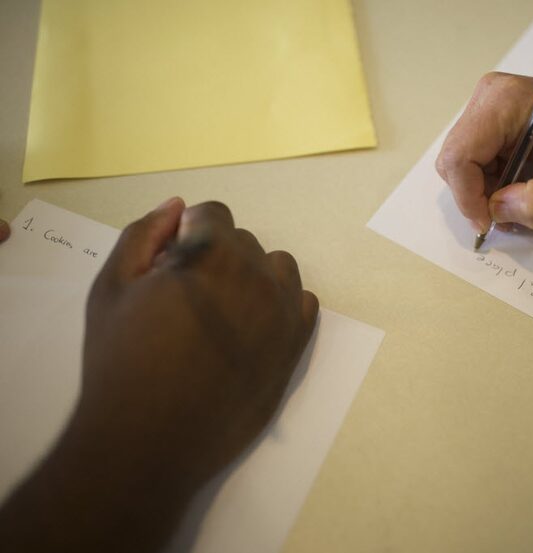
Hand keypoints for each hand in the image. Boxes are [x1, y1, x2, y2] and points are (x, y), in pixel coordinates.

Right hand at [0, 198, 317, 552]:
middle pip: (244, 242)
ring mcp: (283, 312)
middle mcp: (257, 274)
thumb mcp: (111, 287)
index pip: (213, 214)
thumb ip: (143, 235)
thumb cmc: (122, 361)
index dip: (188, 234)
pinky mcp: (296, 347)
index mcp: (211, 252)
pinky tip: (252, 328)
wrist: (150, 440)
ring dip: (254, 276)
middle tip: (187, 299)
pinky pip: (303, 303)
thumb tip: (177, 206)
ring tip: (222, 312)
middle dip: (216, 256)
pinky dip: (281, 305)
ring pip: (278, 268)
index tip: (171, 265)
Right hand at [435, 72, 532, 231]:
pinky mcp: (493, 119)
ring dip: (492, 195)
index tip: (491, 224)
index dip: (468, 199)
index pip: (458, 158)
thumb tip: (497, 213)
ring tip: (531, 208)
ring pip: (466, 166)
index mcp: (502, 103)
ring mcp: (487, 107)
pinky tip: (529, 192)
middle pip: (456, 163)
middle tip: (515, 220)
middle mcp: (487, 98)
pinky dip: (499, 184)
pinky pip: (480, 161)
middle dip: (480, 198)